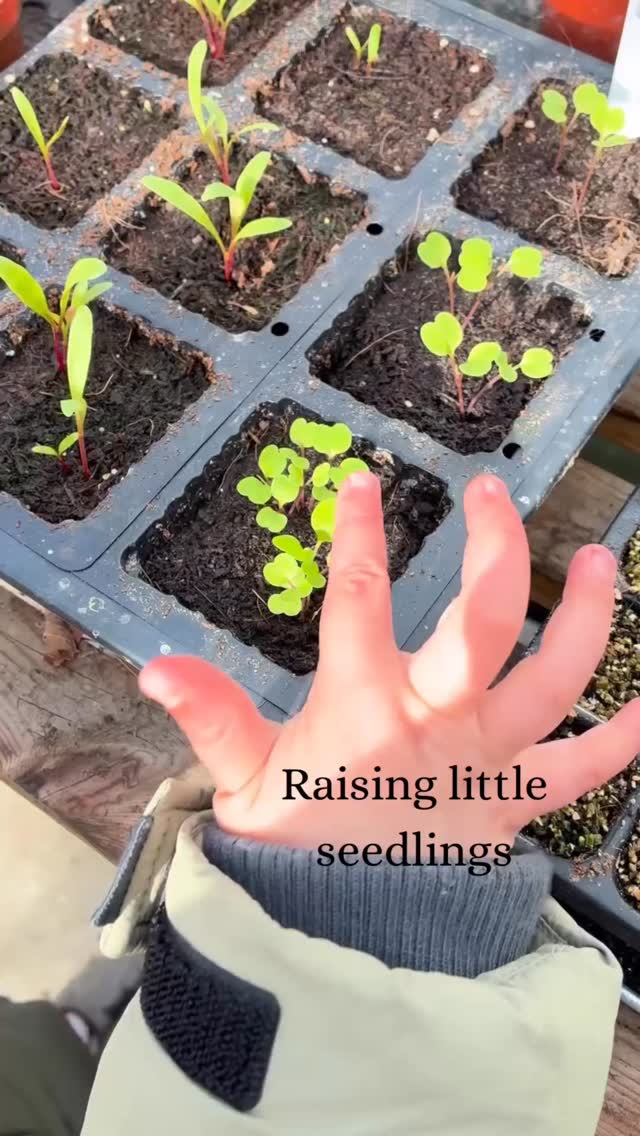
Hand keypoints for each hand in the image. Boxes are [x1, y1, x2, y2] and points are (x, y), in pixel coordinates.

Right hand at [140, 473, 639, 853]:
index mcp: (362, 709)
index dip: (359, 537)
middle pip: (482, 622)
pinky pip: (585, 770)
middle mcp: (436, 722)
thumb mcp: (241, 780)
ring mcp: (487, 759)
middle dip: (494, 549)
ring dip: (586, 618)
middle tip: (492, 494)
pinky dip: (623, 738)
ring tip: (602, 560)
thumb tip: (153, 665)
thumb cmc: (293, 846)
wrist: (341, 935)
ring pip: (552, 679)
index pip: (360, 601)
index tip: (360, 482)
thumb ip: (209, 715)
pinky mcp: (518, 800)